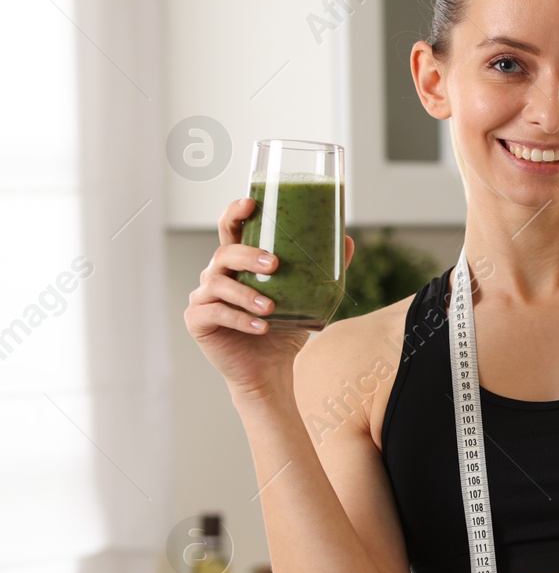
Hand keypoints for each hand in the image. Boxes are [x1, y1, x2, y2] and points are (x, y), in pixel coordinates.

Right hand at [184, 197, 355, 400]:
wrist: (270, 369)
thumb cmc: (284, 328)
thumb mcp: (307, 297)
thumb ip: (324, 270)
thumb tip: (347, 241)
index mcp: (238, 264)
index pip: (231, 230)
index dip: (235, 213)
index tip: (250, 203)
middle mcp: (216, 275)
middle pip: (224, 253)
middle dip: (248, 255)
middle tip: (275, 264)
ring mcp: (203, 298)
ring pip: (218, 284)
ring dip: (246, 293)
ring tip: (270, 307)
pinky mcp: (197, 321)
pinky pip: (215, 314)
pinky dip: (240, 320)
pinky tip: (262, 328)